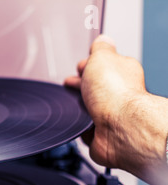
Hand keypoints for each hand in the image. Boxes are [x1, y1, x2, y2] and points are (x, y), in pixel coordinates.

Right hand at [65, 35, 167, 184]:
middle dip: (81, 86)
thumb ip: (100, 48)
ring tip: (73, 104)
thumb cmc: (116, 94)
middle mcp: (118, 94)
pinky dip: (79, 128)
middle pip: (95, 88)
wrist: (119, 127)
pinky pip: (84, 130)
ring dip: (78, 108)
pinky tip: (78, 123)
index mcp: (121, 72)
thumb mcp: (102, 57)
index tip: (79, 66)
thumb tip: (102, 40)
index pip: (103, 66)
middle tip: (71, 84)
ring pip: (88, 110)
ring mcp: (110, 115)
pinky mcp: (100, 135)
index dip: (88, 65)